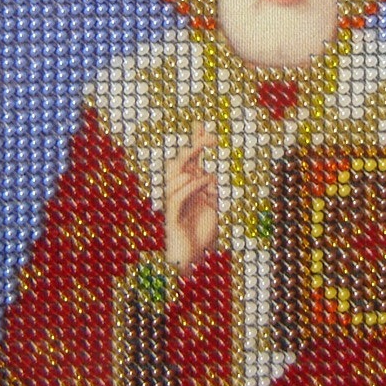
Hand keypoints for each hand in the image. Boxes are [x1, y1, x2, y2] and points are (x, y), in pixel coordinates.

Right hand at [164, 123, 217, 275]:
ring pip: (174, 176)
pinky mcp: (173, 218)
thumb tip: (209, 173)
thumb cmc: (201, 234)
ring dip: (192, 164)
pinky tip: (206, 179)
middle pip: (178, 163)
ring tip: (207, 156)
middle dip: (194, 148)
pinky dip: (192, 185)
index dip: (194, 142)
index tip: (201, 124)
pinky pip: (178, 197)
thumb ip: (208, 190)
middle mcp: (178, 193)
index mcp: (187, 188)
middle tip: (212, 139)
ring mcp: (174, 204)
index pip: (189, 160)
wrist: (195, 261)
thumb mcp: (210, 207)